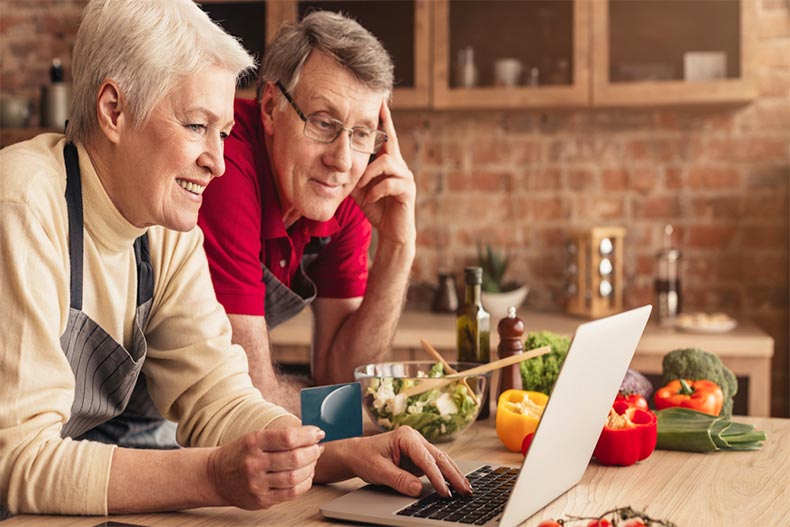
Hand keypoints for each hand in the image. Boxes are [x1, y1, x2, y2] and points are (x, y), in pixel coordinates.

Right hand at [207, 426, 324, 509]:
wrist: (215, 477)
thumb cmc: (239, 454)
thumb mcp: (254, 437)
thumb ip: (280, 437)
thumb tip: (311, 435)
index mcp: (253, 442)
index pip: (287, 437)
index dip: (308, 435)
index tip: (318, 433)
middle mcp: (254, 463)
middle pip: (294, 458)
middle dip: (313, 452)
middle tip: (318, 448)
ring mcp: (257, 484)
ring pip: (295, 477)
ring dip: (311, 467)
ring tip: (313, 461)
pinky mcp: (261, 500)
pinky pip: (291, 493)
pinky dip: (304, 483)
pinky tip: (306, 475)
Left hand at [329, 426, 471, 497]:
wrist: (357, 453)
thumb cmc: (365, 457)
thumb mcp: (379, 470)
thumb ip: (399, 479)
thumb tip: (418, 490)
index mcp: (406, 436)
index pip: (426, 459)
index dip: (437, 477)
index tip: (444, 493)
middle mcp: (415, 438)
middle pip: (439, 458)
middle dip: (453, 475)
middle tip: (466, 491)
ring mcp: (418, 447)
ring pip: (441, 461)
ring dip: (453, 475)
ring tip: (466, 490)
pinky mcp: (419, 456)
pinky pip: (435, 466)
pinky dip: (446, 476)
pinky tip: (455, 486)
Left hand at [351, 99, 415, 246]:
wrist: (392, 231)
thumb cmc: (376, 207)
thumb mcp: (358, 187)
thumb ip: (351, 172)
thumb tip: (334, 160)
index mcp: (388, 162)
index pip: (386, 135)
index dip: (384, 118)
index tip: (380, 99)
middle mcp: (400, 165)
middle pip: (390, 141)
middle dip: (382, 126)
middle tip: (375, 110)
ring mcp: (406, 177)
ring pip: (386, 162)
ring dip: (369, 174)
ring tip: (362, 187)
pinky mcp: (408, 190)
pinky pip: (389, 183)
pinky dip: (375, 190)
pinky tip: (370, 199)